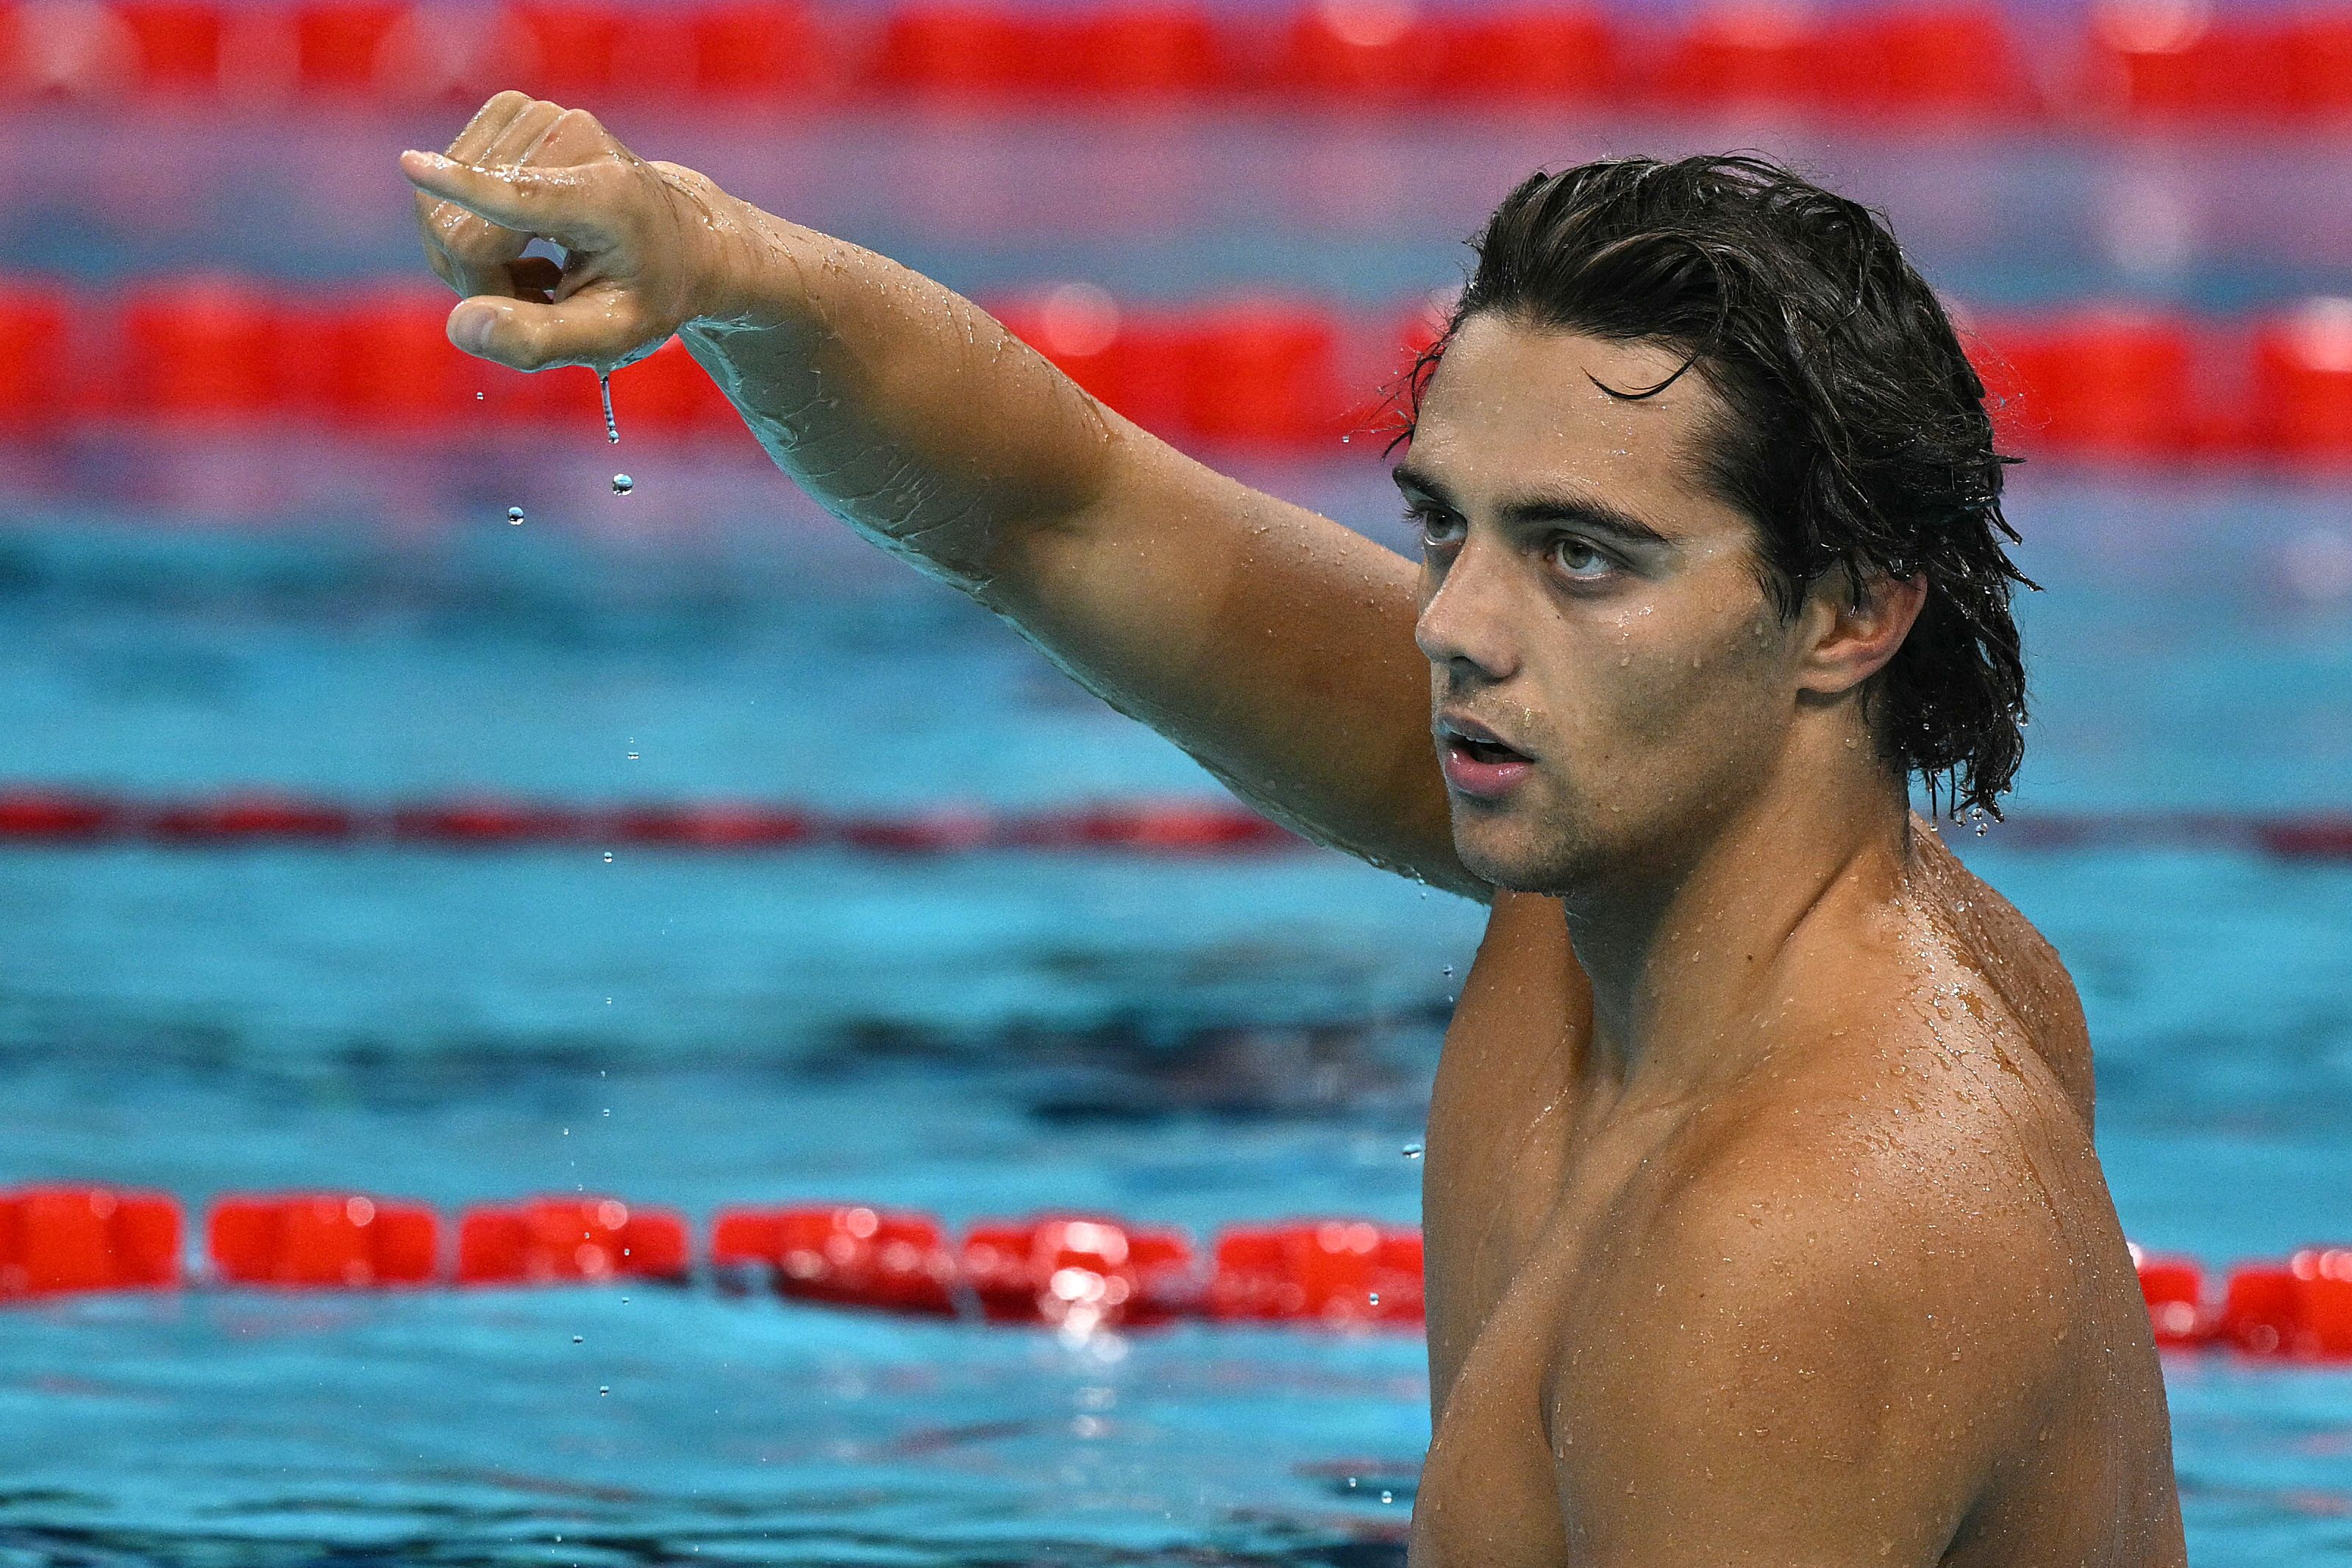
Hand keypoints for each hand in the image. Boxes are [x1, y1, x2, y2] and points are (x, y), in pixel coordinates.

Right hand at [401, 92, 736, 372]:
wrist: (678, 240)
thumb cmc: (645, 293)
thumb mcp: (610, 337)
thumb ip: (538, 340)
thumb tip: (461, 328)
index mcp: (607, 198)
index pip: (522, 197)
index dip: (465, 188)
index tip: (413, 167)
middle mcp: (573, 140)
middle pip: (462, 228)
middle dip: (478, 281)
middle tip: (537, 300)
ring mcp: (538, 116)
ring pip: (441, 207)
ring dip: (473, 256)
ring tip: (537, 270)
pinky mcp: (512, 110)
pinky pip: (444, 184)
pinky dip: (468, 224)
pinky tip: (517, 238)